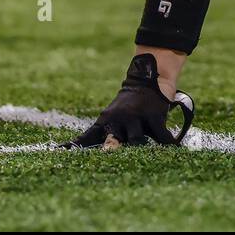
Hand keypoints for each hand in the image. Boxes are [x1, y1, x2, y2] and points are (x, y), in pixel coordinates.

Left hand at [64, 53, 194, 149]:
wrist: (149, 77)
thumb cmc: (131, 104)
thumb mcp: (115, 116)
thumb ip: (109, 135)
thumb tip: (99, 153)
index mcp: (105, 121)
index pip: (86, 138)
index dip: (74, 147)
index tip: (60, 153)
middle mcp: (118, 119)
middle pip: (113, 144)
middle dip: (112, 152)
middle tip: (111, 156)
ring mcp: (136, 116)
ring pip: (137, 142)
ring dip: (143, 147)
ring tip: (147, 151)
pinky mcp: (154, 115)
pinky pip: (162, 137)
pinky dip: (168, 143)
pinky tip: (174, 146)